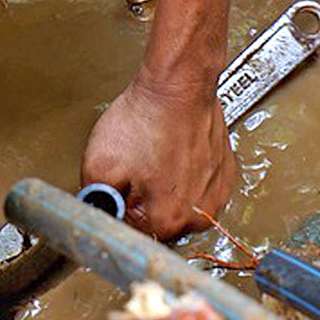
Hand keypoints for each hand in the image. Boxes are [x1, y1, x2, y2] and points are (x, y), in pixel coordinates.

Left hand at [81, 75, 235, 239]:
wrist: (178, 84)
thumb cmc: (146, 117)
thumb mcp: (98, 165)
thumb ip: (96, 204)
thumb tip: (98, 223)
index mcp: (167, 220)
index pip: (132, 235)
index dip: (118, 211)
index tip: (116, 193)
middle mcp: (198, 216)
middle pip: (157, 224)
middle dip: (140, 201)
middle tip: (134, 168)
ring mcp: (216, 195)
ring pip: (177, 206)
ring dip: (163, 189)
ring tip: (154, 157)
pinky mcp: (224, 176)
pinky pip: (196, 188)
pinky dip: (183, 175)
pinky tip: (171, 153)